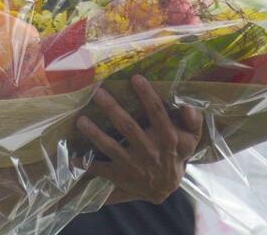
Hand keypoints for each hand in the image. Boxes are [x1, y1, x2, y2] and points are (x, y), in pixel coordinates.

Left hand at [76, 75, 202, 204]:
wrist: (165, 189)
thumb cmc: (175, 155)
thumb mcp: (190, 140)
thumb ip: (193, 123)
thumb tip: (189, 106)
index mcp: (167, 140)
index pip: (158, 115)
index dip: (148, 97)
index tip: (135, 78)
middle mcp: (149, 153)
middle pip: (129, 129)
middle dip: (113, 110)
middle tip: (98, 92)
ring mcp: (133, 166)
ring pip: (111, 148)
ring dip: (95, 134)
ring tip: (81, 120)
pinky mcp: (119, 176)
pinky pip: (100, 170)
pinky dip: (86, 164)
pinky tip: (73, 156)